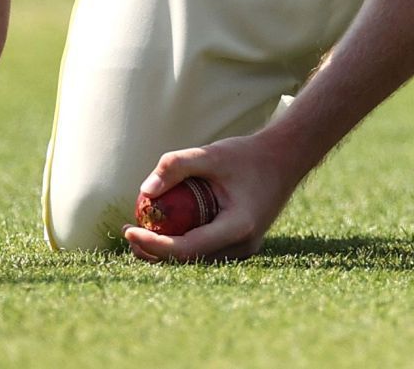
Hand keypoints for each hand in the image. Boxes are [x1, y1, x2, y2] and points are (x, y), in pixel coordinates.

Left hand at [123, 131, 309, 262]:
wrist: (285, 159)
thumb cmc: (248, 155)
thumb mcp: (212, 153)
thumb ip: (177, 165)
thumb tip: (144, 191)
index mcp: (238, 228)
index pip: (187, 249)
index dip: (154, 244)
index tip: (129, 230)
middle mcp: (242, 246)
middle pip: (188, 260)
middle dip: (153, 251)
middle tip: (128, 232)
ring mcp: (242, 249)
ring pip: (195, 259)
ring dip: (165, 250)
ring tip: (138, 230)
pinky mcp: (239, 243)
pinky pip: (204, 250)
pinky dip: (181, 243)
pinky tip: (163, 226)